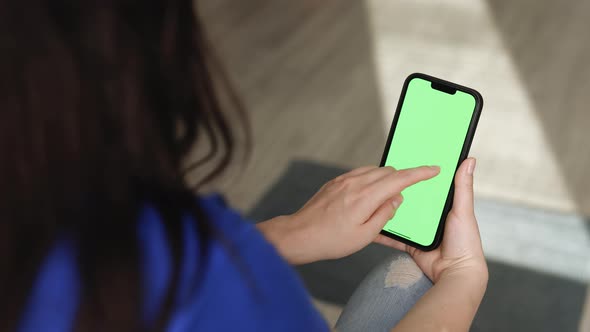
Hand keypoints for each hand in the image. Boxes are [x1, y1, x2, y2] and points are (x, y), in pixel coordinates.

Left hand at [258, 165, 439, 264]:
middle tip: (406, 193)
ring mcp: (343, 180)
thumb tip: (396, 199)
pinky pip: (359, 174)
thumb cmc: (331, 240)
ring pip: (374, 171)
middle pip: (388, 172)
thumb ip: (385, 214)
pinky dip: (370, 180)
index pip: (399, 179)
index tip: (433, 170)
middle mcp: (355, 183)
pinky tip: (368, 195)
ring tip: (385, 198)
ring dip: (385, 179)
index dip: (419, 173)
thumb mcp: (365, 235)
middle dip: (402, 179)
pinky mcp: (335, 182)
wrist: (299, 235)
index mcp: (366, 197)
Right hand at [375, 158, 487, 283]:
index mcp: (444, 205)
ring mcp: (419, 230)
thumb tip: (469, 160)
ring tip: (374, 198)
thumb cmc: (465, 242)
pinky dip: (383, 231)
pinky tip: (372, 223)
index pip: (429, 186)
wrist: (454, 273)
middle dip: (399, 191)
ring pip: (400, 216)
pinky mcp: (410, 243)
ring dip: (389, 210)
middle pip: (412, 200)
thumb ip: (463, 187)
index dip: (419, 175)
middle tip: (383, 179)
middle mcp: (430, 216)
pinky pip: (394, 236)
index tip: (406, 162)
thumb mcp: (463, 210)